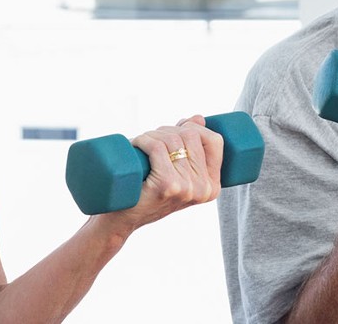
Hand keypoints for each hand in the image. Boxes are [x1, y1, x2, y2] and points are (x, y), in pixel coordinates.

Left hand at [90, 115, 223, 239]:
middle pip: (190, 135)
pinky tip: (135, 144)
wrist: (122, 219)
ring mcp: (186, 187)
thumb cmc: (147, 191)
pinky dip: (143, 139)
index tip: (177, 130)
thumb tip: (199, 118)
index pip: (215, 141)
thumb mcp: (176, 173)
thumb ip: (191, 147)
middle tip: (150, 140)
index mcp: (212, 186)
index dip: (195, 127)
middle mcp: (203, 188)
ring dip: (152, 134)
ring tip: (140, 143)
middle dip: (167, 130)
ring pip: (172, 139)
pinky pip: (157, 147)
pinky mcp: (166, 184)